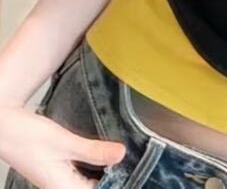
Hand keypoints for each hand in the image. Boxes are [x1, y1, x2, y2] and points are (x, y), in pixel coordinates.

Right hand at [0, 103, 124, 188]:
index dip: (115, 182)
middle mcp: (61, 186)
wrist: (5, 126)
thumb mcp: (65, 143)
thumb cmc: (27, 137)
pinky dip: (93, 160)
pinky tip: (103, 148)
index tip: (131, 168)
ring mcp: (59, 176)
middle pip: (94, 186)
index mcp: (63, 188)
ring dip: (103, 166)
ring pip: (88, 177)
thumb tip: (121, 155)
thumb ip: (93, 151)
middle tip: (129, 156)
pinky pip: (81, 168)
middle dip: (111, 173)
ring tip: (118, 151)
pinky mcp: (58, 165)